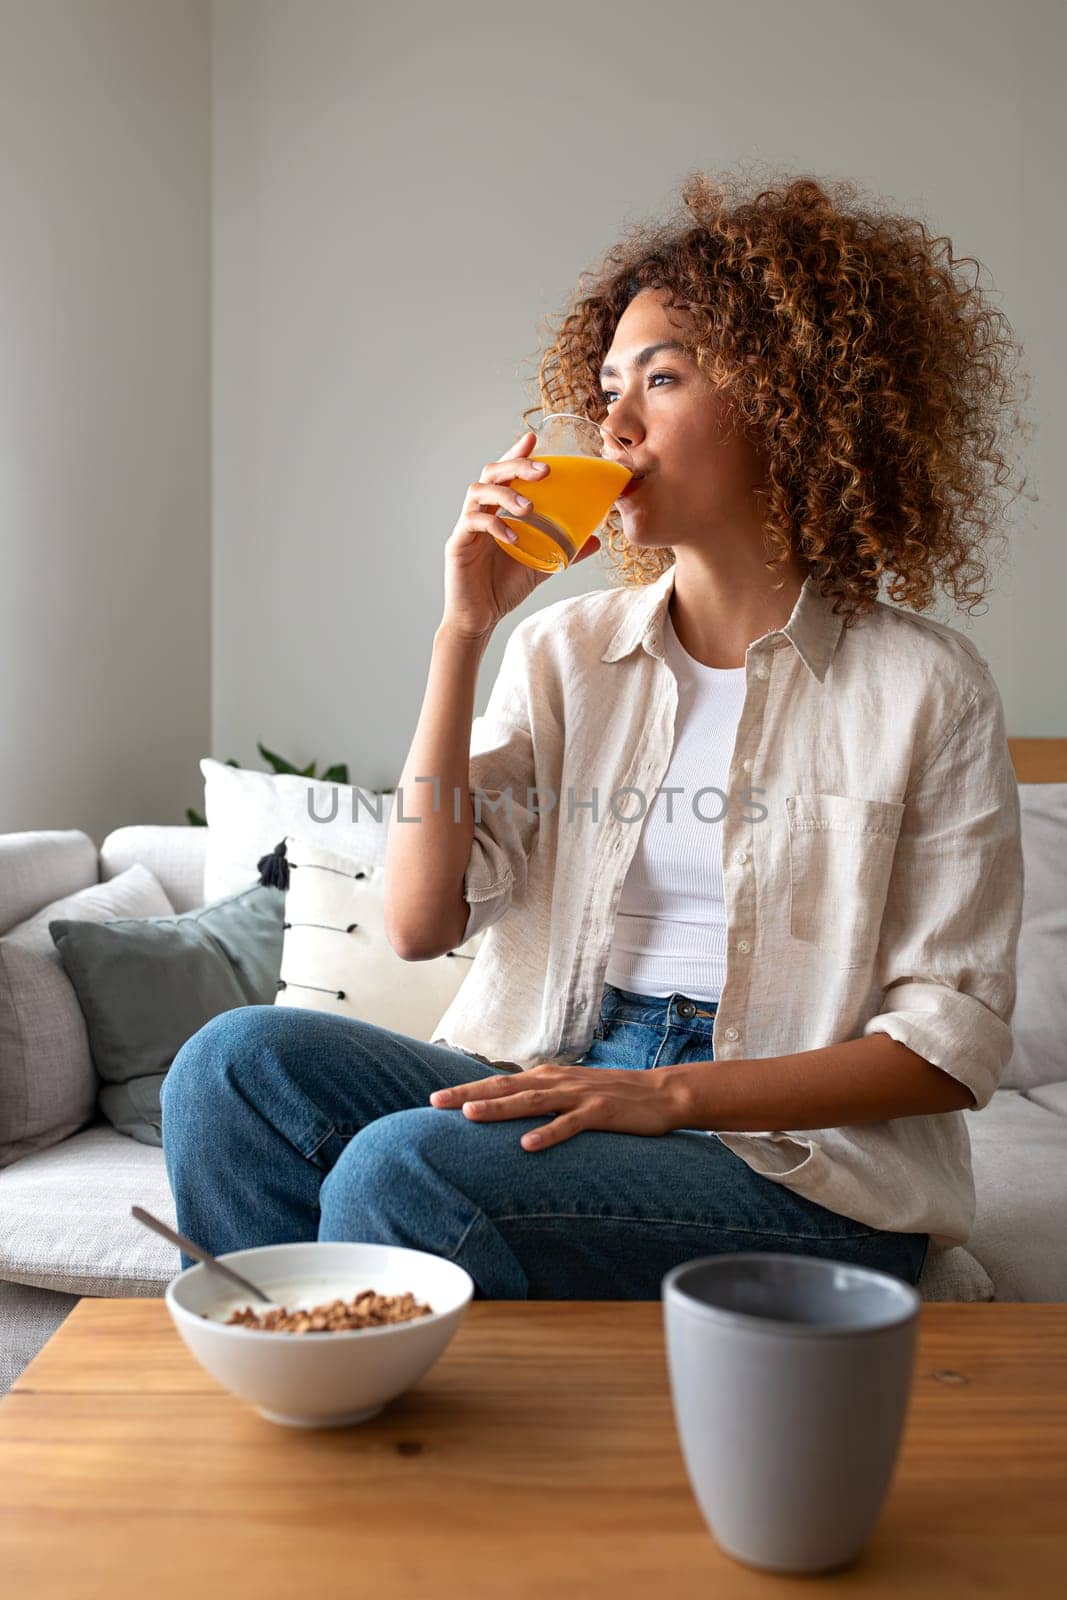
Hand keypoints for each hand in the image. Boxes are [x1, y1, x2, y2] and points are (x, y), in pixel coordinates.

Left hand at [428, 1062, 684, 1151]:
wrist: (661, 1094)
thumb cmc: (612, 1097)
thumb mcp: (571, 1092)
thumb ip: (541, 1098)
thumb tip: (508, 1109)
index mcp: (548, 1077)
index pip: (499, 1081)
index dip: (467, 1088)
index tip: (435, 1099)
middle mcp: (558, 1081)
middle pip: (505, 1086)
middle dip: (469, 1094)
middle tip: (436, 1103)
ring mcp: (578, 1095)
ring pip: (531, 1102)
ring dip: (500, 1107)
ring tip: (471, 1115)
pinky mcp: (600, 1111)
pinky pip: (569, 1124)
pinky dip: (548, 1133)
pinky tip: (527, 1145)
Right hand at [440, 430, 600, 642]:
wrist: (480, 618)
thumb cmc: (504, 587)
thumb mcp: (542, 564)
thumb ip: (564, 549)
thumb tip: (596, 539)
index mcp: (498, 511)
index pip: (505, 474)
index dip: (516, 454)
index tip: (533, 438)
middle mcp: (480, 512)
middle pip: (491, 473)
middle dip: (517, 465)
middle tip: (543, 470)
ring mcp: (466, 526)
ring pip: (478, 491)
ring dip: (506, 494)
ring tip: (529, 508)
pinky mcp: (457, 544)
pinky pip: (473, 523)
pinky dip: (495, 525)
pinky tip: (512, 537)